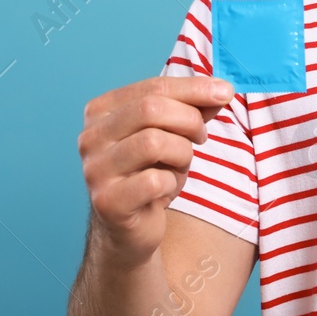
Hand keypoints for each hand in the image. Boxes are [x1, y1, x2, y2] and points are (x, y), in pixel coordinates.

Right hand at [78, 75, 234, 266]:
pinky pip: (155, 181)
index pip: (153, 87)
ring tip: (179, 166)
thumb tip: (222, 89)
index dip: (193, 88)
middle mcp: (90, 137)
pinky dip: (172, 183)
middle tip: (201, 137)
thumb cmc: (151, 174)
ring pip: (153, 142)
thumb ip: (193, 109)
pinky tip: (166, 190)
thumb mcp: (172, 134)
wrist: (130, 228)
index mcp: (101, 111)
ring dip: (181, 154)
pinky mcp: (107, 201)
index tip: (226, 91)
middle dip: (189, 120)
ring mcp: (95, 170)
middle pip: (151, 109)